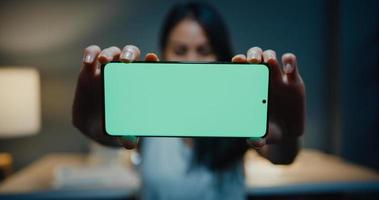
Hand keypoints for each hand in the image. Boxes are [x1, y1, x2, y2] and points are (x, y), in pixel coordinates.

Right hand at [72, 44, 158, 148]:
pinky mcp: (89, 71)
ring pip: (111, 52)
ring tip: (104, 60)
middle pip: (130, 53)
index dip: (152, 61)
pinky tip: (88, 61)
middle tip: (126, 61)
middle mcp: (123, 72)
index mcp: (138, 83)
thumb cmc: (116, 124)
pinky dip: (90, 54)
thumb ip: (126, 136)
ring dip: (109, 53)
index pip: (148, 66)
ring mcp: (106, 69)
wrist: (96, 125)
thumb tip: (129, 145)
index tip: (153, 58)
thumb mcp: (121, 130)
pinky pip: (90, 54)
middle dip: (129, 53)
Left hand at [232, 47, 304, 161]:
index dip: (239, 61)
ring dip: (269, 56)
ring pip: (271, 56)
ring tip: (269, 62)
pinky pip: (291, 63)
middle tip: (252, 61)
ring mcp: (278, 77)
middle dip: (253, 54)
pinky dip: (290, 61)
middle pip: (255, 55)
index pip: (241, 67)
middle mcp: (262, 78)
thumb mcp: (263, 136)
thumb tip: (253, 142)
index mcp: (249, 87)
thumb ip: (257, 139)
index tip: (237, 61)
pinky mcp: (294, 80)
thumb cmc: (268, 130)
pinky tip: (288, 70)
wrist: (287, 133)